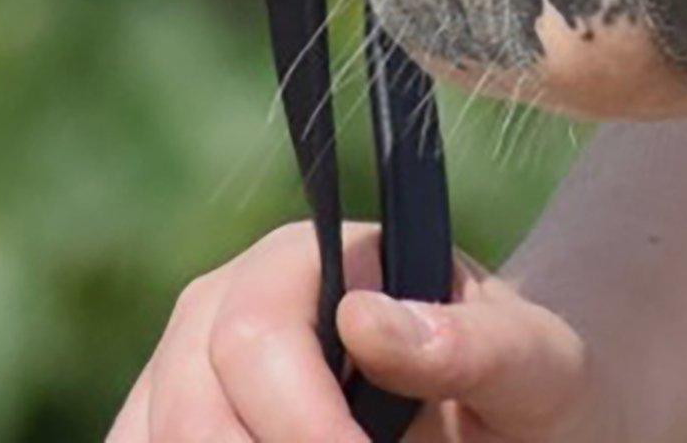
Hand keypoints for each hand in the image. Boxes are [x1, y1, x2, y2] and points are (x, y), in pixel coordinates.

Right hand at [107, 222, 595, 442]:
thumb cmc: (527, 387)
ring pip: (151, 436)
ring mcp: (183, 373)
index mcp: (302, 261)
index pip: (255, 338)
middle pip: (191, 407)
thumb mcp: (535, 365)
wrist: (511, 418)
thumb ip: (476, 342)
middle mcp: (220, 306)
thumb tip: (366, 321)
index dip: (303, 428)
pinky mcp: (170, 429)